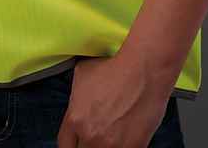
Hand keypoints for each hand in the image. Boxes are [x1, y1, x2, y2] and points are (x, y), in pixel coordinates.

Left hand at [55, 54, 171, 147]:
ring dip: (104, 147)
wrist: (143, 69)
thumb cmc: (115, 68)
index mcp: (75, 119)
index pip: (64, 145)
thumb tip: (76, 104)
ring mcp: (112, 145)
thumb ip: (75, 98)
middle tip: (97, 136)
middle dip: (88, 144)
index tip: (79, 139)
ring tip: (112, 136)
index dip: (72, 143)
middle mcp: (90, 135)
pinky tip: (125, 138)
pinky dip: (122, 147)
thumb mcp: (82, 74)